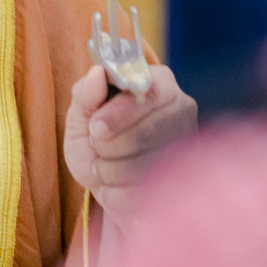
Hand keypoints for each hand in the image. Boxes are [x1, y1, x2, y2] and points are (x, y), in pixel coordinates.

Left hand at [63, 62, 196, 222]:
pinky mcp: (183, 182)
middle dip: (107, 146)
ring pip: (142, 166)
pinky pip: (140, 192)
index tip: (95, 127)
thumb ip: (85, 94)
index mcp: (160, 84)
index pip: (149, 92)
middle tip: (96, 147)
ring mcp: (186, 147)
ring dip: (107, 171)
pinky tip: (116, 184)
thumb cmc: (95, 143)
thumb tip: (97, 73)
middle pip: (146, 133)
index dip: (119, 113)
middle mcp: (182, 110)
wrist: (106, 184)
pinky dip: (114, 192)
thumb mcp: (81, 115)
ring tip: (103, 166)